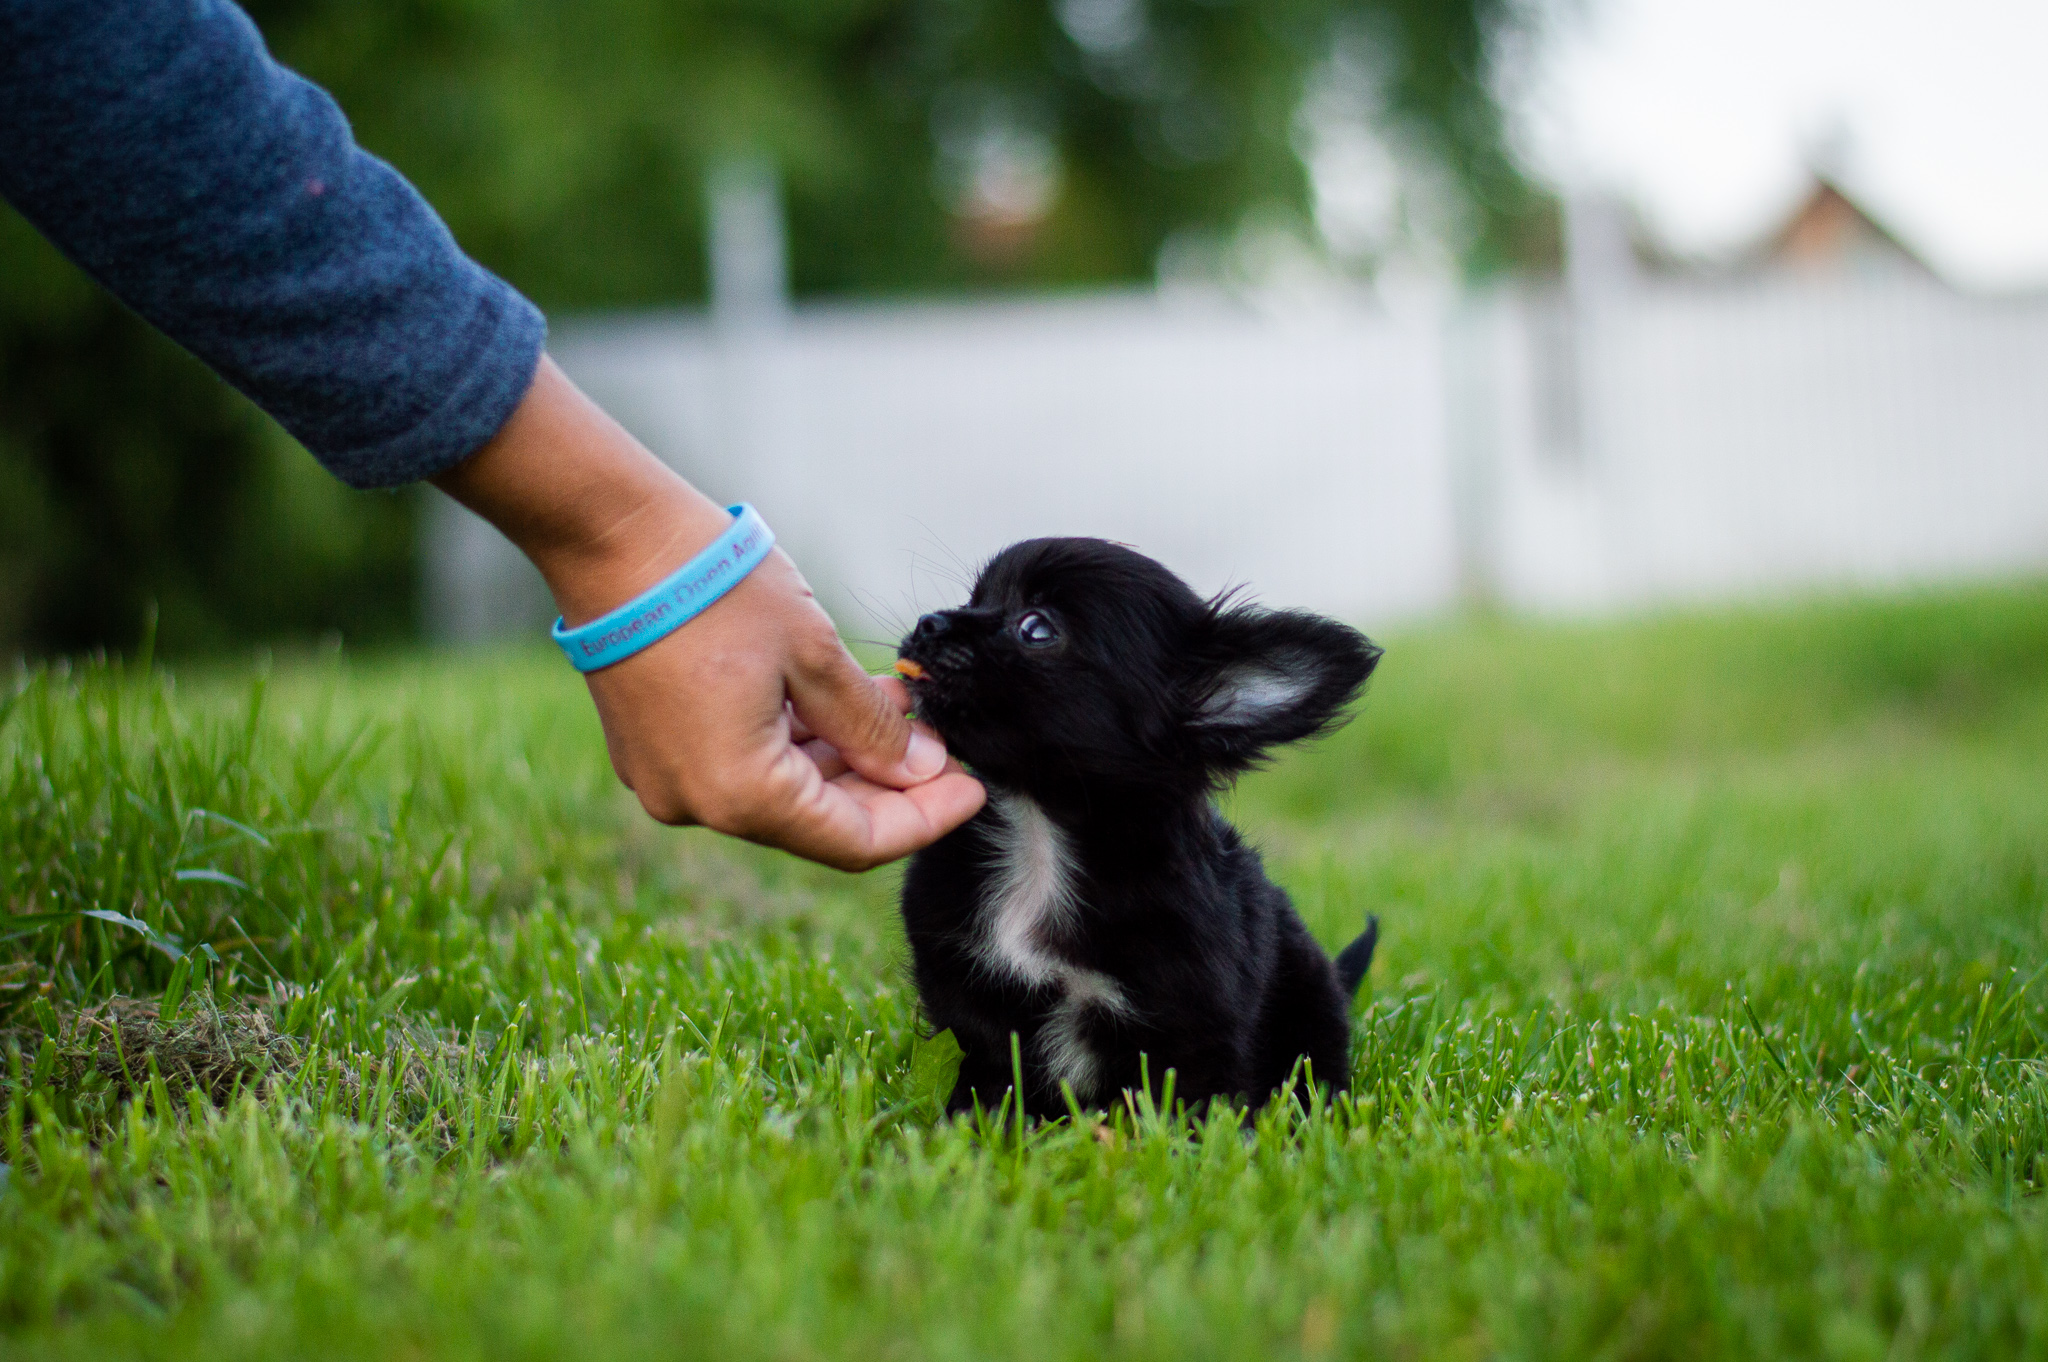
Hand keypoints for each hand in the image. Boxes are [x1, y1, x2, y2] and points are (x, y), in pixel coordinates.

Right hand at [433, 357, 985, 869]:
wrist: (610, 537)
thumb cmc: (712, 586)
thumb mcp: (814, 652)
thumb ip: (872, 724)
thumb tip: (921, 768)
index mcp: (739, 794)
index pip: (855, 842)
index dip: (924, 819)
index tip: (974, 788)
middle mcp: (698, 805)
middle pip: (819, 822)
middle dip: (888, 786)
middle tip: (943, 743)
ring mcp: (671, 780)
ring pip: (783, 792)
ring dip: (845, 759)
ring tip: (899, 710)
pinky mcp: (657, 750)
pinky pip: (744, 765)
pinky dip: (797, 744)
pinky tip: (840, 703)